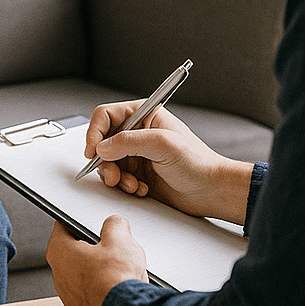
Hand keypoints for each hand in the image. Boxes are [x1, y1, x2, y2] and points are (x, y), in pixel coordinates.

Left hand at [47, 216, 146, 305]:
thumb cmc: (115, 279)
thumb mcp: (120, 238)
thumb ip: (114, 224)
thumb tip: (115, 224)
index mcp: (60, 251)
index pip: (62, 226)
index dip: (77, 220)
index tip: (85, 220)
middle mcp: (59, 275)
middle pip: (74, 252)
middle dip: (93, 247)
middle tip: (110, 244)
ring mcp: (69, 296)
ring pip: (83, 274)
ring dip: (98, 270)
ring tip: (119, 268)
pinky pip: (91, 293)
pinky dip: (102, 290)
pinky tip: (119, 287)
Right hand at [85, 103, 252, 225]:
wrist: (211, 191)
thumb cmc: (197, 162)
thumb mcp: (162, 144)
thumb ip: (128, 142)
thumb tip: (102, 147)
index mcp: (144, 115)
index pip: (106, 116)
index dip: (95, 132)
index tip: (93, 151)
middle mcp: (138, 133)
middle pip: (103, 141)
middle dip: (105, 161)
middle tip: (113, 174)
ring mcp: (137, 154)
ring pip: (107, 163)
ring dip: (116, 176)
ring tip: (132, 184)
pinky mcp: (138, 174)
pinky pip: (117, 179)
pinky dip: (125, 186)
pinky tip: (142, 189)